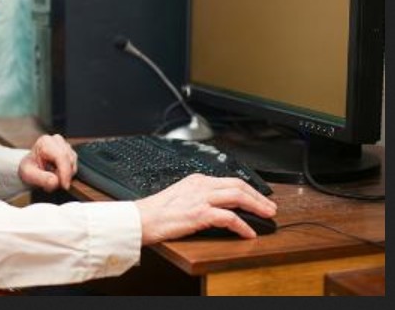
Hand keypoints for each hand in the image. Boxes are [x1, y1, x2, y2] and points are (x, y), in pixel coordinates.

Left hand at [18, 134, 77, 191]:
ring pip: (73, 162)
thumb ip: (41, 178)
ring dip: (66, 174)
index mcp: (45, 142)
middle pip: (69, 159)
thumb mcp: (29, 175)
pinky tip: (57, 174)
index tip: (64, 185)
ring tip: (52, 177)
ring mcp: (64, 144)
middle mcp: (56, 140)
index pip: (61, 156)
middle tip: (54, 184)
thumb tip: (55, 181)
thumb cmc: (28, 168)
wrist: (30, 166)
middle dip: (64, 175)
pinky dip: (68, 172)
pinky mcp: (69, 151)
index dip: (65, 172)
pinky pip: (73, 163)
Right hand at [135, 173, 277, 242]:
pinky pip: (229, 218)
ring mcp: (201, 199)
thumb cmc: (158, 211)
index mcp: (197, 180)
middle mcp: (201, 186)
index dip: (248, 189)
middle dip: (258, 196)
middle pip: (238, 185)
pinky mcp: (200, 214)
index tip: (258, 197)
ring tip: (267, 215)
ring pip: (238, 196)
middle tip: (270, 207)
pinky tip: (249, 232)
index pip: (229, 180)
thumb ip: (199, 196)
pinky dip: (243, 225)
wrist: (142, 218)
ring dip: (256, 206)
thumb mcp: (181, 196)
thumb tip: (217, 206)